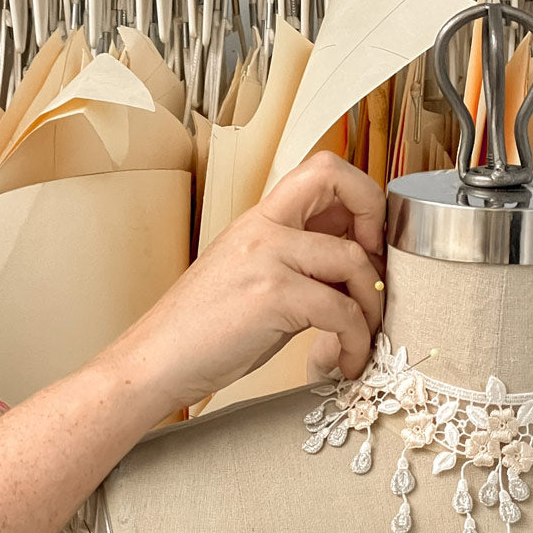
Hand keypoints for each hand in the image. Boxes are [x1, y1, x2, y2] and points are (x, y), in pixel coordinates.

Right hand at [103, 153, 386, 414]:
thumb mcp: (248, 280)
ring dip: (372, 306)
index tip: (366, 241)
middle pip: (337, 178)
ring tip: (361, 339)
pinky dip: (355, 342)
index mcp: (259, 221)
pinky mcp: (272, 297)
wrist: (154, 362)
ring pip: (353, 260)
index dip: (359, 196)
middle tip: (375, 274)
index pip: (321, 171)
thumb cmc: (197, 333)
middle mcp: (263, 228)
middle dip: (377, 221)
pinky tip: (344, 361)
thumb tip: (348, 274)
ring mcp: (267, 258)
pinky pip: (341, 312)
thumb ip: (293, 265)